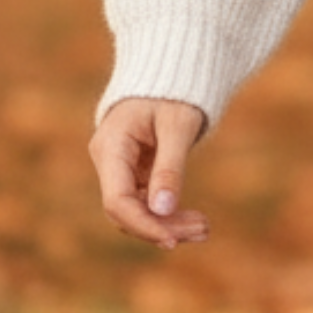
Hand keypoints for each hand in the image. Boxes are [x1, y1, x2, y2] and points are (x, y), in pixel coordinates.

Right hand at [89, 97, 208, 248]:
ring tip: (204, 229)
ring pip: (136, 210)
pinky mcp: (133, 172)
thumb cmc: (173, 91)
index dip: (143, 225)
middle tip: (204, 231)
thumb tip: (163, 210)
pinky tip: (194, 222)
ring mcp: (119, 168)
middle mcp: (108, 161)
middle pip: (126, 210)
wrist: (169, 72)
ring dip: (168, 224)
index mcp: (110, 147)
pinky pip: (146, 202)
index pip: (117, 200)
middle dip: (162, 226)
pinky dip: (168, 213)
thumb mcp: (177, 126)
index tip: (173, 240)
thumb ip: (170, 167)